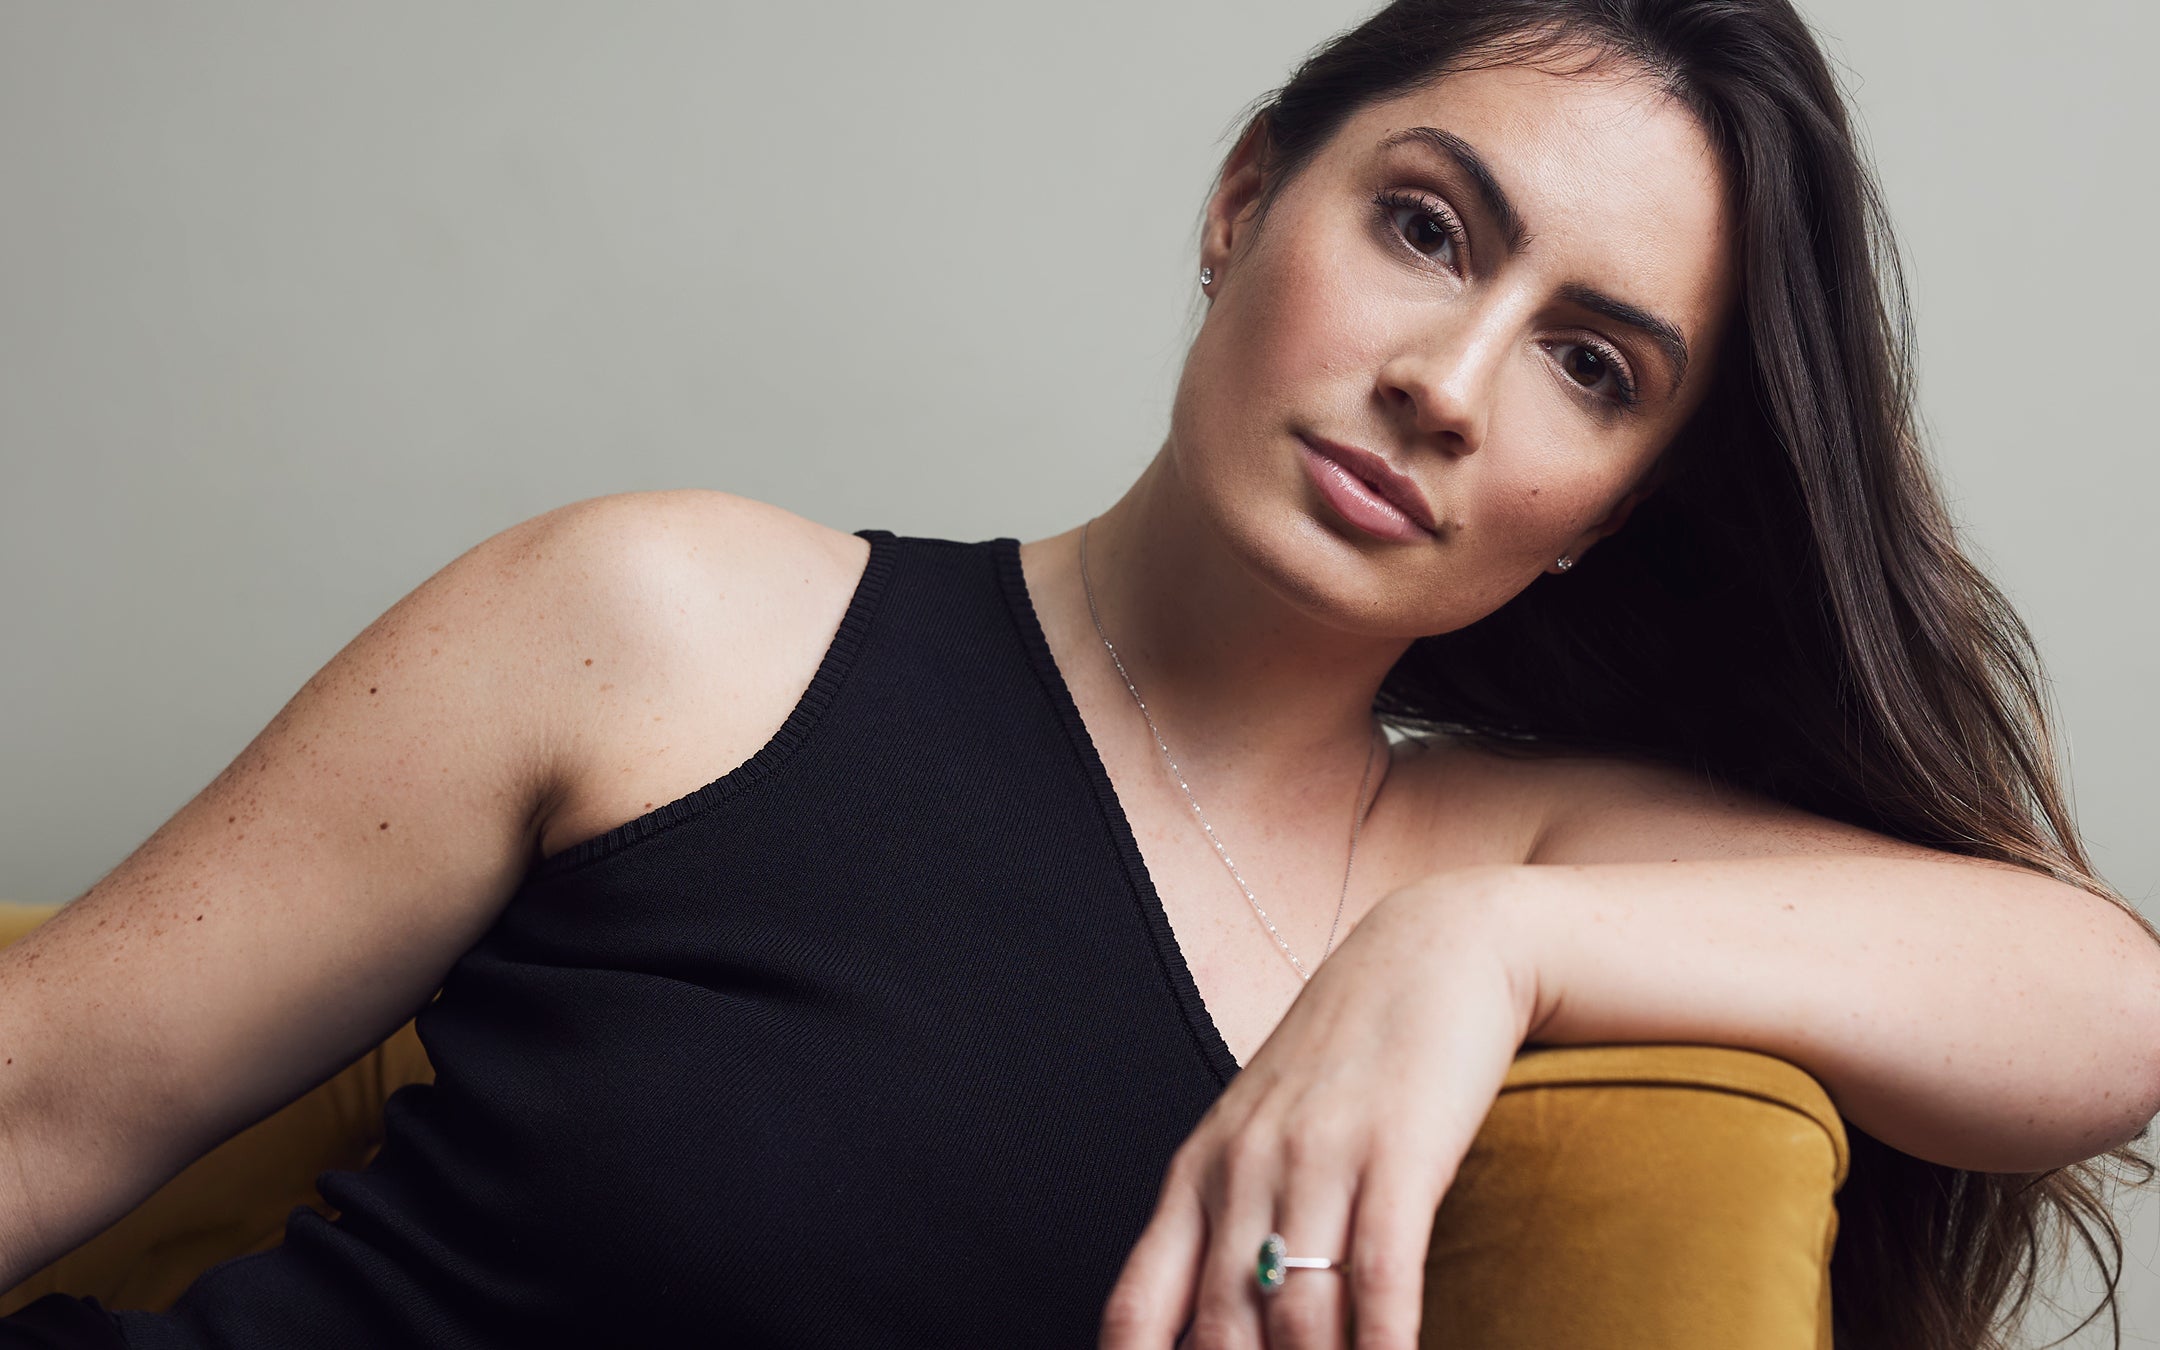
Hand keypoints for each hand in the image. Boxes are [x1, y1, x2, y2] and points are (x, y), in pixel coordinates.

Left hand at [1097, 866, 1544, 1349]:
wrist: (1433, 952)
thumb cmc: (1349, 1057)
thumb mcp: (1260, 1131)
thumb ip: (1228, 1222)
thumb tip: (1216, 1325)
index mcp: (1197, 1176)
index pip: (1137, 1312)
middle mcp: (1242, 1172)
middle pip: (1220, 1335)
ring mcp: (1317, 1159)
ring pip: (1298, 1323)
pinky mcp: (1397, 1151)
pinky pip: (1381, 1278)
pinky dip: (1385, 1347)